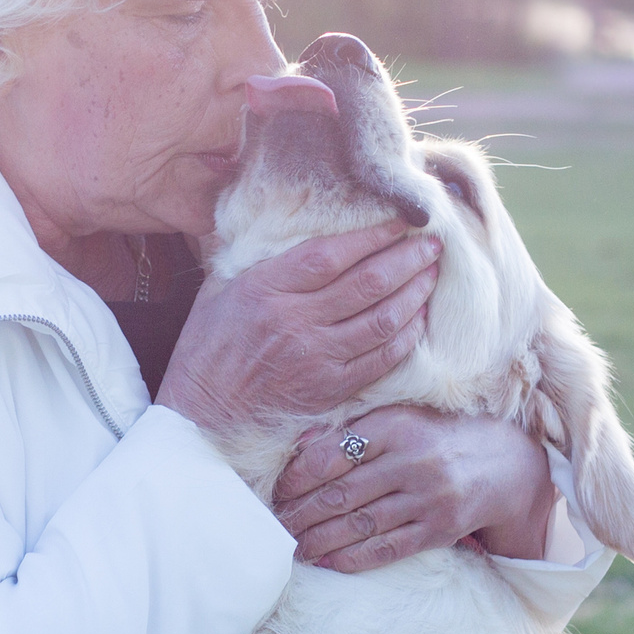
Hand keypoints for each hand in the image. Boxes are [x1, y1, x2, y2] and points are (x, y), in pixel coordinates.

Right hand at [156, 224, 441, 438]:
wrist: (199, 418)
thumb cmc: (206, 350)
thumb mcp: (215, 291)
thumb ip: (247, 254)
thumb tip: (264, 215)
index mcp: (266, 288)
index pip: (332, 253)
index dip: (373, 234)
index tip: (401, 221)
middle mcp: (295, 321)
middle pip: (367, 282)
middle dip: (408, 259)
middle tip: (433, 244)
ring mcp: (316, 358)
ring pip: (382, 320)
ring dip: (415, 294)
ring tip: (431, 275)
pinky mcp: (330, 390)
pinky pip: (381, 360)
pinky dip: (406, 337)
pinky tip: (419, 319)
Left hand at [273, 406, 555, 572]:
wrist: (502, 464)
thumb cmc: (434, 437)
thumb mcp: (397, 419)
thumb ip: (350, 429)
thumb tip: (299, 446)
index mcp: (396, 426)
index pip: (334, 453)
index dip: (298, 476)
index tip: (277, 490)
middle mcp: (413, 462)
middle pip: (342, 493)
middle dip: (300, 513)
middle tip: (273, 525)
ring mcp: (428, 499)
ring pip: (360, 525)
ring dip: (319, 540)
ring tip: (292, 547)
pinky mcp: (440, 531)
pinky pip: (387, 549)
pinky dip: (353, 558)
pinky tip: (327, 562)